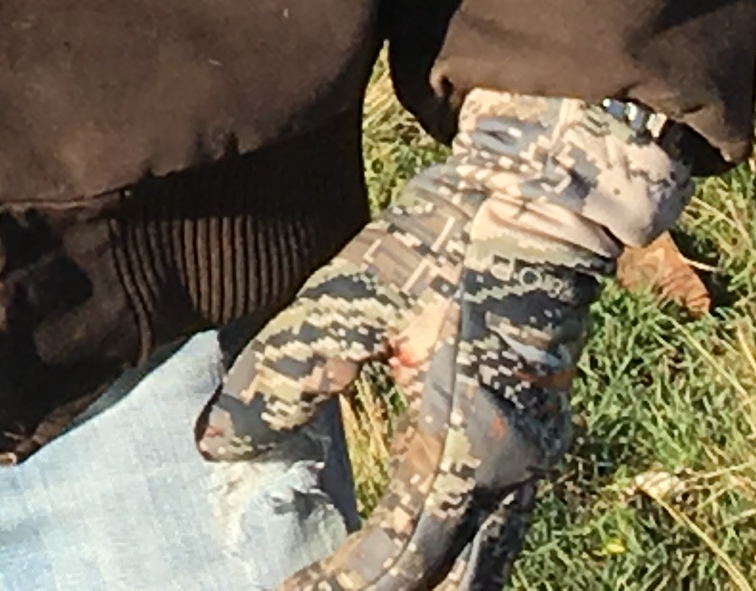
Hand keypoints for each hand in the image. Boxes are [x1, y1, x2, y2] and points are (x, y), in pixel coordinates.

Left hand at [199, 92, 695, 590]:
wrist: (537, 203)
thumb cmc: (438, 245)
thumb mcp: (348, 301)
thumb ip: (283, 377)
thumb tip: (215, 445)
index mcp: (464, 444)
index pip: (401, 553)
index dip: (343, 586)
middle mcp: (511, 470)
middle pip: (455, 579)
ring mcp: (536, 459)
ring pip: (487, 561)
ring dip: (430, 583)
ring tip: (360, 587)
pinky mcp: (540, 439)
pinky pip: (501, 526)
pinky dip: (459, 555)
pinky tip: (421, 557)